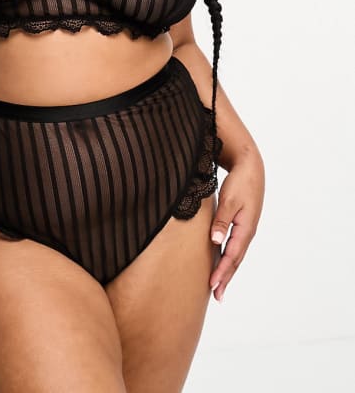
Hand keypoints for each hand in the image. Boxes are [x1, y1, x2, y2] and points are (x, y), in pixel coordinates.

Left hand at [208, 154, 264, 301]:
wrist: (250, 167)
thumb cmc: (239, 182)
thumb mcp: (229, 200)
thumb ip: (221, 221)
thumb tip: (216, 242)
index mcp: (245, 228)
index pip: (232, 255)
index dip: (222, 272)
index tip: (212, 286)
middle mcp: (247, 231)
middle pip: (235, 260)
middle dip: (226, 277)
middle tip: (217, 296)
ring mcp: (245, 228)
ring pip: (235, 254)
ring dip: (227, 270)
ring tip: (219, 286)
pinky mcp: (242, 223)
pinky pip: (235, 245)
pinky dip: (228, 257)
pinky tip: (222, 262)